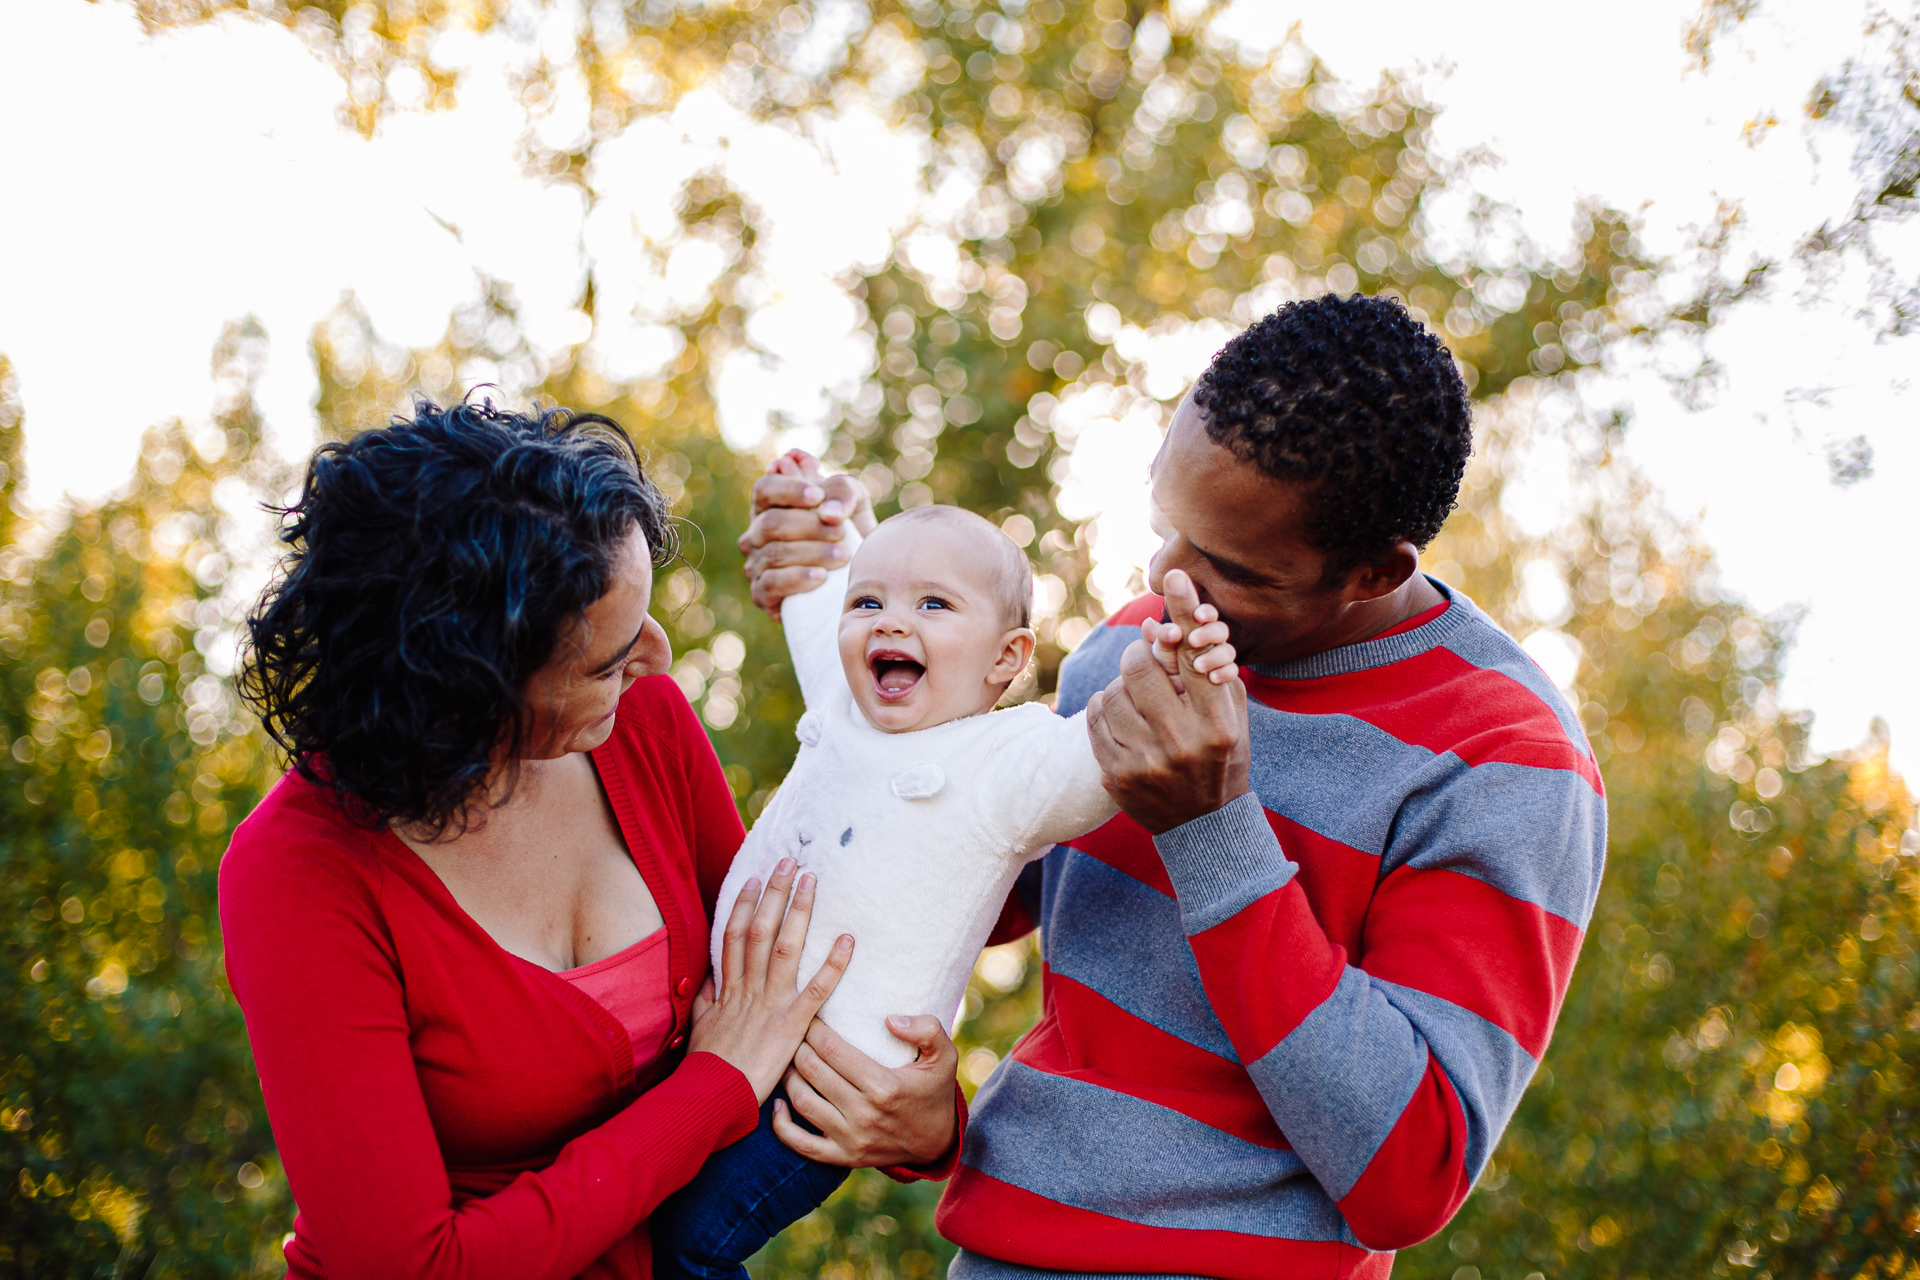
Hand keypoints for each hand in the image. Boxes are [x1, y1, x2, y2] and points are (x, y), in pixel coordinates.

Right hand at [688, 858, 853, 1101]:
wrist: (710, 1098)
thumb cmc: (707, 1068)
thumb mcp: (700, 1029)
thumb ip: (705, 1001)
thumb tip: (706, 980)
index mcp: (728, 989)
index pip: (735, 935)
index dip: (744, 905)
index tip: (754, 879)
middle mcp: (748, 989)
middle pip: (761, 929)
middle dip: (774, 893)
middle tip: (789, 862)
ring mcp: (770, 1004)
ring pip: (786, 947)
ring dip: (800, 911)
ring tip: (812, 881)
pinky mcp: (792, 1025)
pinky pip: (816, 989)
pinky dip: (832, 964)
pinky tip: (847, 940)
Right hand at [738, 450, 876, 621]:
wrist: (857, 576)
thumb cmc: (850, 532)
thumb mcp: (853, 503)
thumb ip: (841, 490)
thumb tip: (827, 508)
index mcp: (770, 504)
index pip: (765, 488)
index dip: (789, 490)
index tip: (819, 496)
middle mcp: (756, 532)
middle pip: (770, 522)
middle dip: (809, 526)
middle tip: (841, 532)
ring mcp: (756, 563)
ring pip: (773, 553)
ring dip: (812, 553)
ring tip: (843, 556)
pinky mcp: (761, 594)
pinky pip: (771, 584)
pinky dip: (798, 578)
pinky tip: (821, 577)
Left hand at [771, 1015, 959, 1167]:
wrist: (937, 1141)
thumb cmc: (934, 1090)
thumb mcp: (945, 1055)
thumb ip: (927, 1030)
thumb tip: (890, 1020)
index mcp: (885, 1086)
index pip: (832, 1050)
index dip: (815, 1028)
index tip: (811, 1015)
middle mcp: (864, 1115)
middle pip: (813, 1071)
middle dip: (798, 1045)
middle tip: (795, 1031)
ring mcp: (851, 1140)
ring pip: (803, 1102)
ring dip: (788, 1077)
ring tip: (788, 1058)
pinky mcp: (843, 1158)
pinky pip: (801, 1145)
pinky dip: (782, 1125)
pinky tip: (778, 1103)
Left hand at [1087, 569, 1250, 834]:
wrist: (1204, 827)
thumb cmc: (1222, 757)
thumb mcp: (1232, 715)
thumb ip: (1211, 668)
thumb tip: (1171, 620)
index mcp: (1219, 725)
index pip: (1195, 654)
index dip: (1184, 611)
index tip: (1175, 575)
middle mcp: (1183, 744)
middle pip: (1140, 667)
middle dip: (1140, 656)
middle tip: (1145, 660)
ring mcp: (1147, 763)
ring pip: (1113, 692)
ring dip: (1121, 687)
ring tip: (1137, 699)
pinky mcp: (1117, 777)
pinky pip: (1095, 720)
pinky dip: (1105, 709)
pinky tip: (1122, 718)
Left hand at [1139, 591, 1237, 693]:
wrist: (1176, 706)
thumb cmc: (1163, 675)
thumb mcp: (1159, 657)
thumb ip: (1159, 640)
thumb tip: (1148, 623)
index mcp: (1194, 631)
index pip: (1204, 615)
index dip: (1204, 612)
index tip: (1197, 616)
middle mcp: (1209, 644)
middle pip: (1220, 630)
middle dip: (1209, 632)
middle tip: (1192, 640)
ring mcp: (1219, 661)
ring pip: (1227, 651)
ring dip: (1214, 656)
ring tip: (1197, 666)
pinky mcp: (1225, 678)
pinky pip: (1231, 672)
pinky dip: (1225, 673)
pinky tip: (1213, 678)